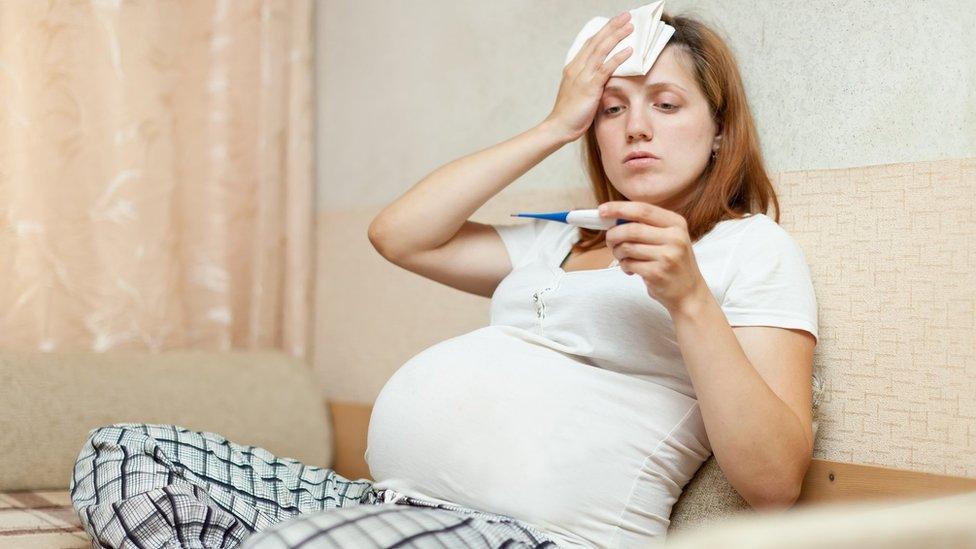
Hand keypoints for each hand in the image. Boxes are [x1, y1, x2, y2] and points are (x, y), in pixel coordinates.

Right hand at [543, 12, 634, 142]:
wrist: (559, 127)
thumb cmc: (570, 113)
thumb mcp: (579, 91)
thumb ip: (590, 80)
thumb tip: (606, 75)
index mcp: (573, 67)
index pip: (590, 43)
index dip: (603, 31)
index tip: (615, 23)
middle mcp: (577, 68)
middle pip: (596, 41)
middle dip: (612, 27)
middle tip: (626, 16)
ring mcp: (582, 76)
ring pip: (601, 50)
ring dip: (616, 36)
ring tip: (630, 27)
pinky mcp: (589, 87)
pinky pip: (605, 69)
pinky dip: (617, 58)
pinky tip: (629, 51)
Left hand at [598, 201, 708, 313]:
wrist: (689, 293)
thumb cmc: (674, 263)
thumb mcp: (669, 238)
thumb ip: (647, 226)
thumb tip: (614, 217)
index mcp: (676, 223)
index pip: (642, 210)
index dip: (619, 208)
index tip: (602, 210)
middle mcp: (675, 237)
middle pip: (631, 229)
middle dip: (613, 234)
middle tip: (610, 241)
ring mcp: (667, 256)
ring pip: (627, 247)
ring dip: (618, 253)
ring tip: (623, 258)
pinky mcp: (657, 273)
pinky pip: (628, 264)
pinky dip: (624, 266)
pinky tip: (631, 270)